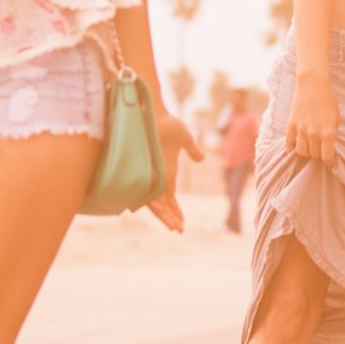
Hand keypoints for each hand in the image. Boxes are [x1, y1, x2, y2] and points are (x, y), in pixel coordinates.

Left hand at [148, 111, 201, 233]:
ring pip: (155, 203)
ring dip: (166, 216)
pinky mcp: (144, 170)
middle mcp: (156, 176)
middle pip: (163, 204)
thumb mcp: (184, 137)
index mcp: (167, 172)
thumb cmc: (167, 123)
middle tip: (180, 231)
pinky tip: (161, 214)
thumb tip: (201, 159)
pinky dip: (154, 205)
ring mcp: (150, 174)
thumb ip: (192, 149)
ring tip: (175, 228)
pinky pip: (147, 192)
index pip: (170, 197)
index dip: (175, 210)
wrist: (152, 112)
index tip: (182, 223)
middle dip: (171, 218)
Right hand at [286, 75, 337, 166]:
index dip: (329, 163)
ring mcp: (301, 129)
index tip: (330, 164)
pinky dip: (291, 148)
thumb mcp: (336, 117)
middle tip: (320, 151)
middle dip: (318, 155)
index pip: (327, 157)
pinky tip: (294, 149)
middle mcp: (314, 133)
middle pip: (314, 155)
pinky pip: (289, 143)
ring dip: (306, 152)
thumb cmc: (328, 100)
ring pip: (301, 152)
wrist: (313, 84)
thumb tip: (329, 145)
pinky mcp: (291, 124)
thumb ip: (332, 132)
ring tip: (309, 148)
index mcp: (328, 132)